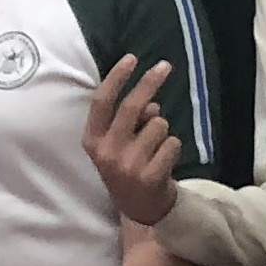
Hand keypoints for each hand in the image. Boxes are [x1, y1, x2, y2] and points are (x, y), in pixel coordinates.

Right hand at [84, 55, 182, 230]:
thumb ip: (130, 121)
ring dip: (163, 129)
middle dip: (150, 83)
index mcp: (92, 140)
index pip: (102, 102)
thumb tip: (151, 103)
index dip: (117, 78)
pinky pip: (173, 142)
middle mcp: (106, 152)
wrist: (142, 208)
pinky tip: (164, 161)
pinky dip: (173, 146)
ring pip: (158, 124)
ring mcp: (128, 165)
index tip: (132, 58)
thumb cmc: (130, 166)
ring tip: (156, 148)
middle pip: (132, 107)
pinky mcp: (150, 176)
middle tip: (165, 66)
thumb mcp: (120, 143)